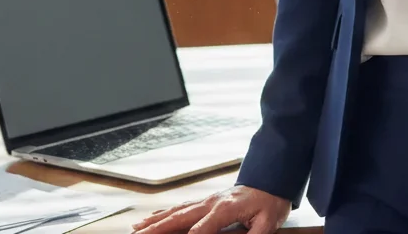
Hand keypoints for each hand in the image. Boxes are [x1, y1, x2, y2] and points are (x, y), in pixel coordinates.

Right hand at [130, 185, 291, 233]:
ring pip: (175, 212)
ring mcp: (206, 200)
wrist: (272, 179)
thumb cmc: (270, 202)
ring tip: (136, 229)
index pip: (200, 230)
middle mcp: (211, 202)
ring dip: (155, 221)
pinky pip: (180, 208)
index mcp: (225, 208)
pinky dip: (163, 214)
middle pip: (179, 218)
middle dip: (157, 229)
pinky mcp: (205, 201)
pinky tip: (151, 219)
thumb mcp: (267, 223)